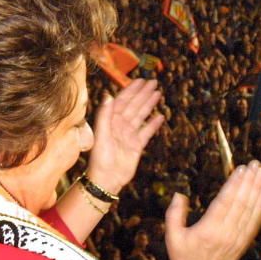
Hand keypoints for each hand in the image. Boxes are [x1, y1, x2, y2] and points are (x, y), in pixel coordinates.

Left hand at [86, 78, 164, 193]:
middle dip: (143, 93)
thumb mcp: (101, 135)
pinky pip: (147, 132)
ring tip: (158, 94)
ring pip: (141, 116)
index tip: (140, 80)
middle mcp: (119, 125)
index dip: (131, 90)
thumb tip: (109, 95)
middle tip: (154, 82)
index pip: (122, 101)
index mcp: (110, 120)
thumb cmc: (100, 158)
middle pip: (134, 105)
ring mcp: (129, 135)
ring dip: (149, 104)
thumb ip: (104, 115)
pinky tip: (160, 116)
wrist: (107, 179)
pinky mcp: (136, 146)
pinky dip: (153, 124)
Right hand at [166, 161, 260, 259]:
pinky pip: (255, 222)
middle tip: (256, 165)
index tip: (241, 169)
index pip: (225, 202)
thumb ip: (174, 214)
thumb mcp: (172, 236)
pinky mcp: (243, 242)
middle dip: (250, 182)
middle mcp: (226, 233)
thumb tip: (179, 195)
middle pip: (241, 203)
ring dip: (258, 190)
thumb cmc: (183, 258)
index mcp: (208, 230)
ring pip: (251, 211)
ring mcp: (237, 238)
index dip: (235, 184)